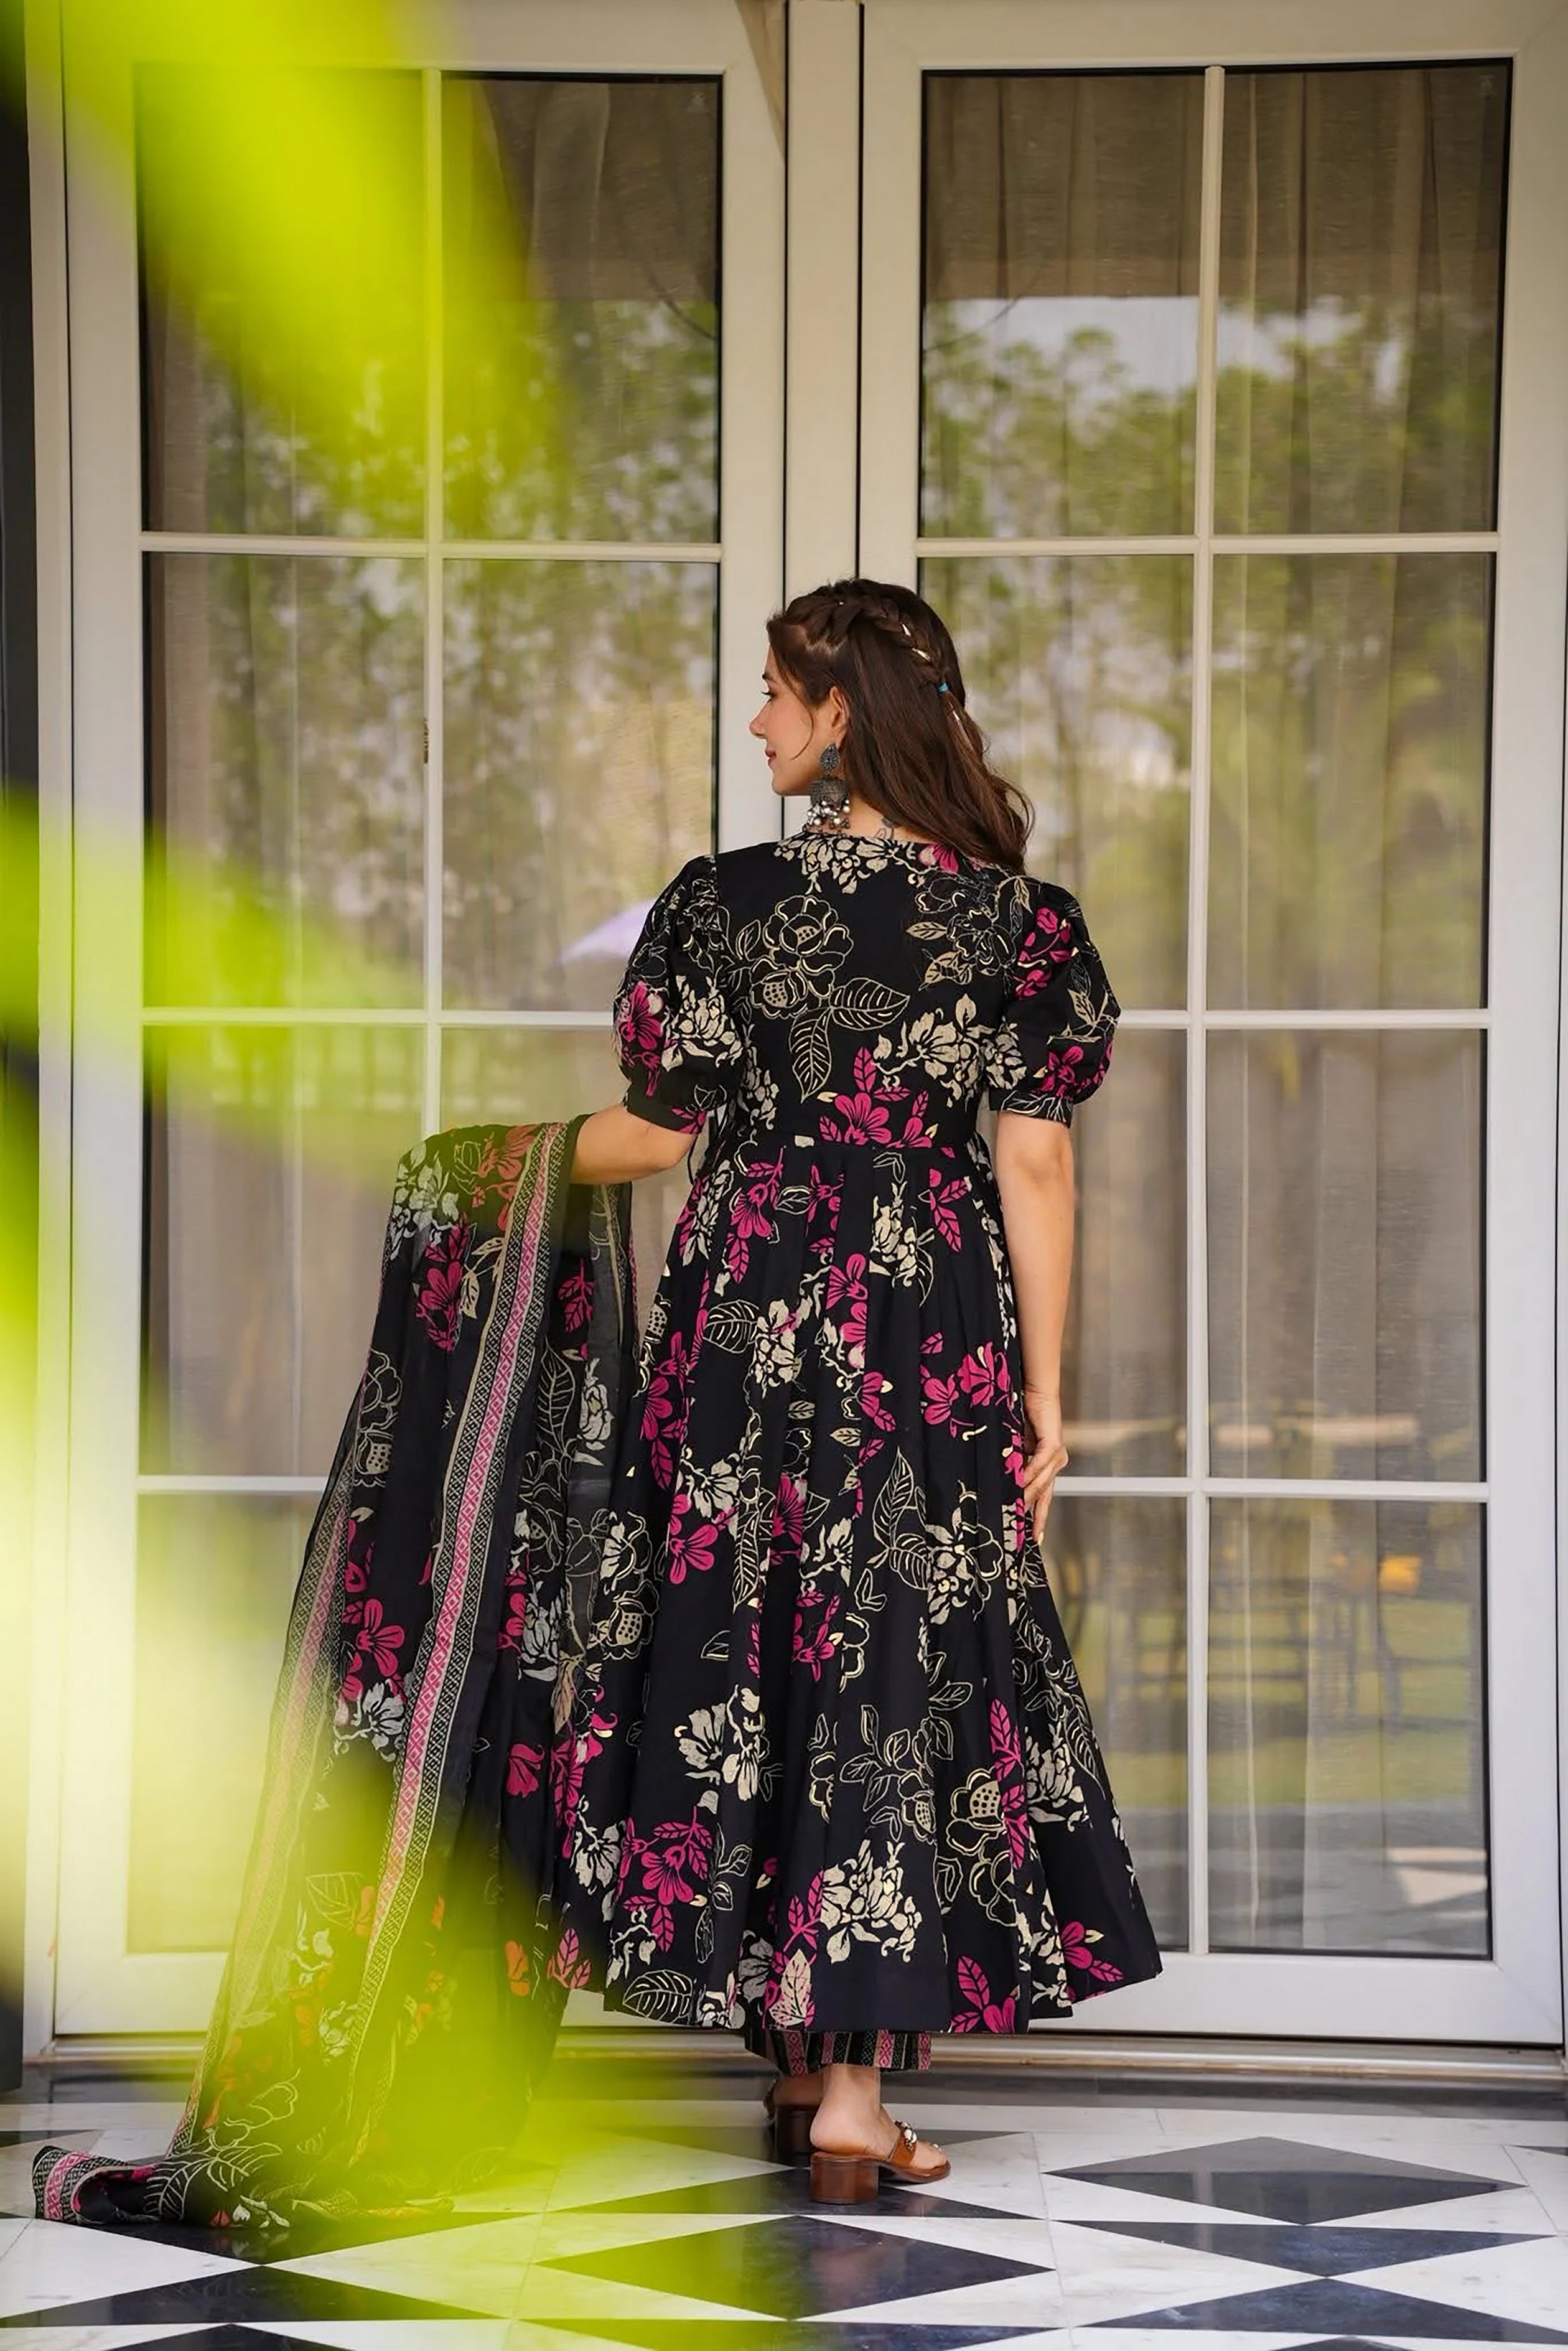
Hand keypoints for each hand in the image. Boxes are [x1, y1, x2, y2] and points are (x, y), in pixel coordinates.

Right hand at [1021, 1385, 1067, 1548]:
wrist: (1034, 1391)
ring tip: (1014, 1509)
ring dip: (1027, 1495)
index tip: (1034, 1538)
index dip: (1038, 1517)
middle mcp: (1056, 1462)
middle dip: (1034, 1514)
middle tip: (1023, 1533)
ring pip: (1042, 1482)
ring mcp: (1057, 1454)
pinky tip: (1020, 1484)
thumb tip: (1000, 1484)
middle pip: (1045, 1495)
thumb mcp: (1014, 1446)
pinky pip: (1040, 1464)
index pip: (1043, 1496)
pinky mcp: (1053, 1444)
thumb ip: (1012, 1464)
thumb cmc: (1023, 1415)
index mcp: (1047, 1464)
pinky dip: (1029, 1475)